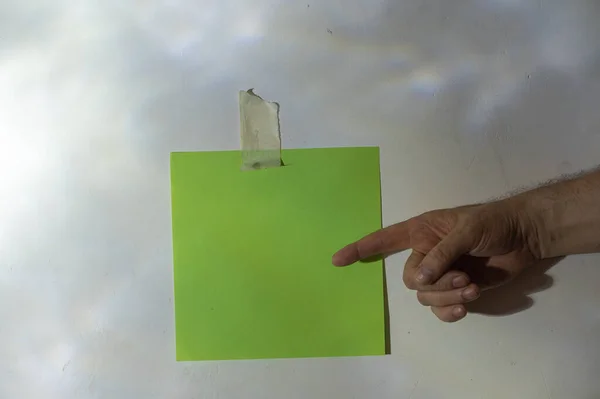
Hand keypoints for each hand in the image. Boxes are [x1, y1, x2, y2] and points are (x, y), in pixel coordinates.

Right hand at [332, 201, 544, 321]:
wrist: (526, 236)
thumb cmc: (493, 222)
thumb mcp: (467, 229)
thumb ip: (442, 253)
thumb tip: (419, 279)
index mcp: (421, 232)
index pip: (383, 240)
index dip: (360, 249)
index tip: (336, 260)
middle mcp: (425, 253)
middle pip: (411, 280)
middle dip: (435, 284)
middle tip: (463, 277)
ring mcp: (441, 273)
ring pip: (426, 297)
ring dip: (447, 296)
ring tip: (472, 287)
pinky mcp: (457, 290)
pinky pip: (440, 308)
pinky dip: (450, 310)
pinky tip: (464, 306)